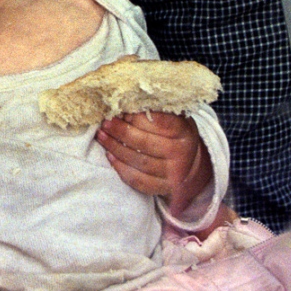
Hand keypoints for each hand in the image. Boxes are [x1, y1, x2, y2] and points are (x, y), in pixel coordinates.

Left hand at [96, 111, 210, 214]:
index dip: (139, 117)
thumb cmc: (174, 134)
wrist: (189, 164)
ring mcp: (173, 174)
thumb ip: (155, 111)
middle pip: (145, 143)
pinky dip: (121, 168)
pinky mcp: (162, 188)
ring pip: (139, 161)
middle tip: (106, 122)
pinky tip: (109, 155)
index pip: (161, 123)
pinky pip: (138, 180)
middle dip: (121, 131)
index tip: (122, 110)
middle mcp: (182, 154)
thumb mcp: (173, 118)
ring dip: (115, 148)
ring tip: (101, 135)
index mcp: (185, 132)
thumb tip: (127, 102)